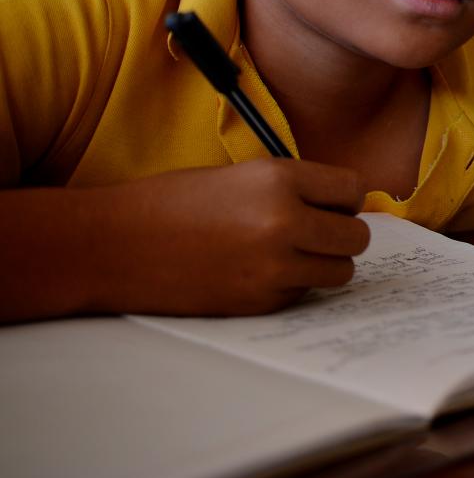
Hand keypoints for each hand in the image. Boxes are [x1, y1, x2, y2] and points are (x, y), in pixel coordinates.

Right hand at [91, 160, 369, 316]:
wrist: (113, 246)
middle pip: (356, 236)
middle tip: (317, 233)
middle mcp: (284, 221)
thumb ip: (292, 188)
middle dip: (341, 234)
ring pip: (340, 271)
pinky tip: (258, 273)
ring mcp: (273, 267)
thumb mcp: (240, 175)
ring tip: (291, 255)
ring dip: (324, 264)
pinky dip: (292, 286)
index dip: (343, 199)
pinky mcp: (259, 302)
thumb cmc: (171, 203)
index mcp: (279, 179)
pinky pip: (303, 294)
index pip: (353, 189)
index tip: (330, 205)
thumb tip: (341, 206)